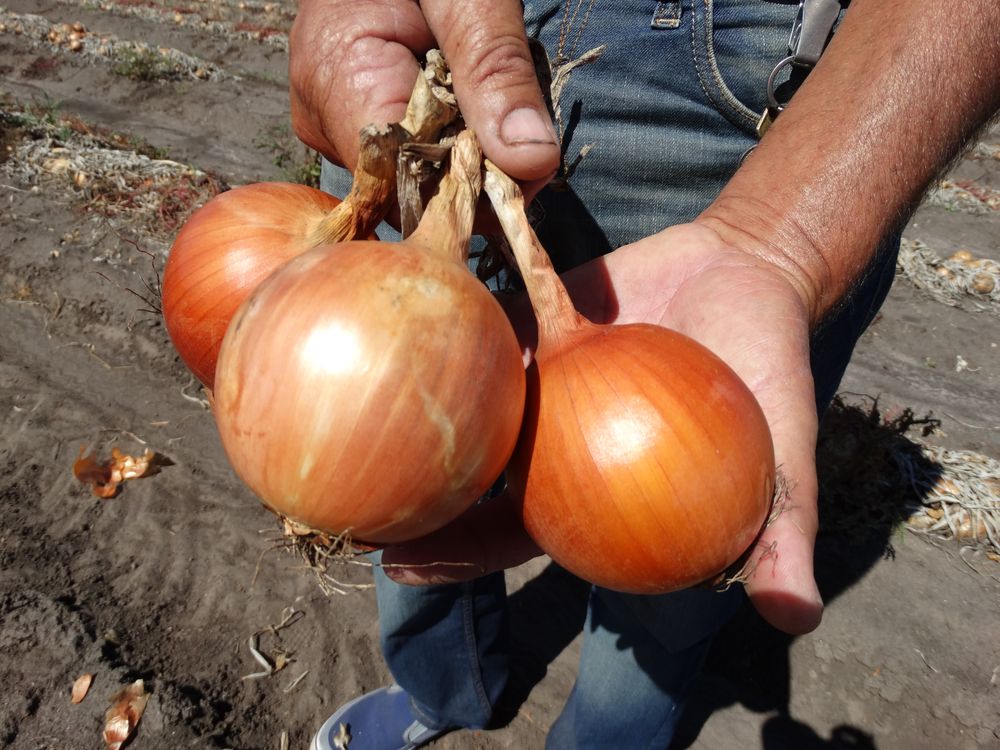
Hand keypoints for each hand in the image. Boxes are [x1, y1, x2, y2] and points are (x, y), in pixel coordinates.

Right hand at [289, 0, 559, 195]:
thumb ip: (496, 70)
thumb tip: (531, 160)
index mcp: (336, 79)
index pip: (406, 182)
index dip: (471, 188)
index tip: (528, 167)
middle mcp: (322, 117)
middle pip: (409, 187)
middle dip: (475, 170)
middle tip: (522, 132)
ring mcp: (330, 122)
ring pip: (411, 177)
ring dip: (466, 154)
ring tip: (487, 105)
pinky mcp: (347, 120)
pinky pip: (405, 155)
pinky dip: (448, 141)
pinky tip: (464, 109)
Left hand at [386, 221, 823, 636]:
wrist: (751, 274)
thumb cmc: (766, 372)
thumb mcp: (784, 458)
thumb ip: (781, 531)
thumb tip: (793, 617)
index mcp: (591, 488)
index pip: (514, 536)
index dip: (461, 557)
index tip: (400, 563)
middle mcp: (552, 438)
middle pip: (467, 474)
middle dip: (409, 490)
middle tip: (339, 495)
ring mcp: (538, 380)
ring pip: (463, 401)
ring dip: (410, 409)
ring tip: (343, 410)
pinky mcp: (533, 321)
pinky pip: (488, 323)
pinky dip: (451, 323)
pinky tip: (397, 317)